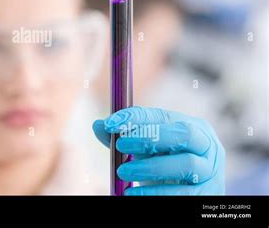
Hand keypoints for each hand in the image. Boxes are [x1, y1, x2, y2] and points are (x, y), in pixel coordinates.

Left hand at [93, 106, 224, 194]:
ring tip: (122, 172)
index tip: (110, 123)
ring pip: (185, 165)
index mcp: (190, 125)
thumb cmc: (163, 165)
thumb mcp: (144, 149)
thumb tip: (98, 125)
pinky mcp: (208, 194)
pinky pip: (184, 194)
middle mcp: (206, 144)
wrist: (184, 193)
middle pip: (184, 134)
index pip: (162, 115)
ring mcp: (211, 170)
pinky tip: (133, 194)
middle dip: (150, 137)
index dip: (135, 118)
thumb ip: (122, 136)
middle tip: (120, 145)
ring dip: (150, 167)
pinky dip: (157, 194)